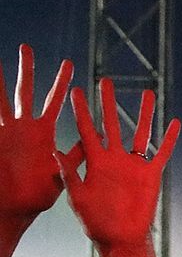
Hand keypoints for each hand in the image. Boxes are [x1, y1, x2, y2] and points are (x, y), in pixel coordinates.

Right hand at [0, 45, 75, 223]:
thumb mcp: (62, 175)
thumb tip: (98, 139)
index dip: (60, 83)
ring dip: (0, 79)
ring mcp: (6, 132)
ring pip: (2, 98)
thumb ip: (76, 156)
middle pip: (25, 92)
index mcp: (43, 133)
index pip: (53, 101)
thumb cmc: (37, 197)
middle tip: (25, 46)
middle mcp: (23, 128)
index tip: (67, 62)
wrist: (14, 210)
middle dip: (26, 70)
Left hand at [56, 79, 179, 253]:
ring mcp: (133, 165)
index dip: (81, 110)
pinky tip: (175, 123)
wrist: (120, 237)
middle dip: (108, 103)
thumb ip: (70, 174)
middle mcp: (114, 158)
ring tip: (147, 93)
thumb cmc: (95, 221)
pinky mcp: (151, 174)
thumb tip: (56, 152)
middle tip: (106, 82)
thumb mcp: (77, 197)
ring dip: (144, 113)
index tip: (76, 91)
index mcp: (94, 162)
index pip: (86, 130)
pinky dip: (169, 139)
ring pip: (140, 132)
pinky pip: (162, 153)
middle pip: (111, 123)